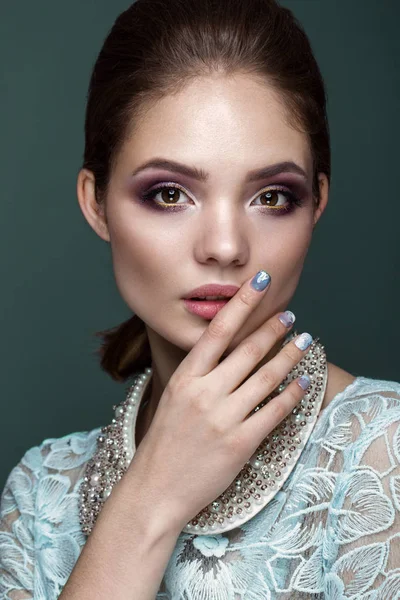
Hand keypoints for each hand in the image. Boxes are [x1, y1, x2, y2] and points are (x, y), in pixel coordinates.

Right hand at [129, 270, 311, 530]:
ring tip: (305, 340)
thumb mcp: (173, 398)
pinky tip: (304, 381)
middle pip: (248, 350)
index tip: (260, 282)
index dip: (242, 303)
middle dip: (274, 328)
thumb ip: (198, 374)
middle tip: (290, 315)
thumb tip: (226, 348)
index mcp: (185, 378)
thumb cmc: (163, 443)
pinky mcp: (239, 444)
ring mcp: (223, 418)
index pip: (218, 330)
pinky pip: (274, 412)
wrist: (154, 490)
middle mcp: (204, 393)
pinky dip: (293, 394)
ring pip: (267, 377)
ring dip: (291, 355)